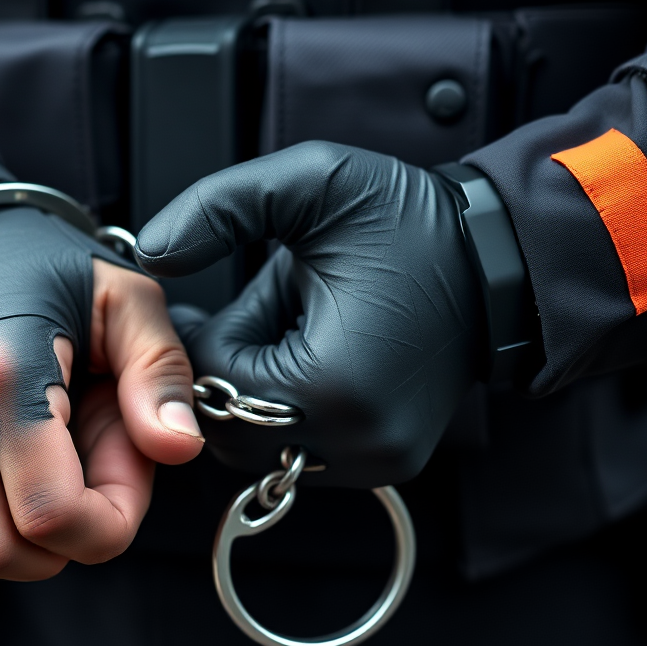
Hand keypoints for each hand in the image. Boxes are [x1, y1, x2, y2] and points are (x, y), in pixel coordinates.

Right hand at [0, 206, 202, 579]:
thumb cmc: (46, 282)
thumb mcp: (127, 303)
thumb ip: (160, 373)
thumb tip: (178, 445)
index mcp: (5, 372)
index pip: (51, 513)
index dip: (104, 526)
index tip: (121, 488)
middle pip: (2, 551)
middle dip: (63, 544)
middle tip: (85, 491)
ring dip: (18, 551)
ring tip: (44, 490)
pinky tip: (2, 497)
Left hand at [135, 141, 482, 487]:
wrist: (495, 261)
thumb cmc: (409, 221)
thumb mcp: (313, 184)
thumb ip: (217, 208)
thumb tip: (151, 254)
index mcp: (332, 384)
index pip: (215, 380)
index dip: (211, 333)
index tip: (242, 295)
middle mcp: (355, 441)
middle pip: (231, 427)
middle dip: (232, 368)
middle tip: (264, 313)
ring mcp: (374, 459)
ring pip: (263, 446)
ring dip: (260, 392)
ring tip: (297, 334)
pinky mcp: (386, 461)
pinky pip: (303, 450)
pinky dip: (293, 410)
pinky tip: (320, 361)